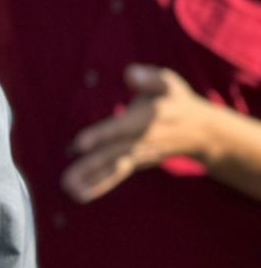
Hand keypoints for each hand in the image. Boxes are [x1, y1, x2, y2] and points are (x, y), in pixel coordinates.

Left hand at [63, 65, 223, 202]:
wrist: (202, 132)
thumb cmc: (176, 100)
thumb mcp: (169, 83)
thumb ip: (149, 78)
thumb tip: (130, 73)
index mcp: (151, 118)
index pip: (123, 127)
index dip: (103, 135)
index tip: (79, 144)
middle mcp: (144, 140)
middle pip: (114, 153)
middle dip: (90, 166)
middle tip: (66, 180)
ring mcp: (140, 154)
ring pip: (114, 167)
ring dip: (91, 179)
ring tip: (68, 189)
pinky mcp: (136, 161)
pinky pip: (117, 174)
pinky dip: (100, 184)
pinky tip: (79, 194)